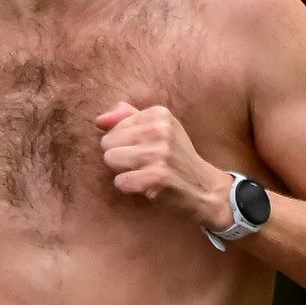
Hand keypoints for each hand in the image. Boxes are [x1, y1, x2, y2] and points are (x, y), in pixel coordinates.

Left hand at [95, 100, 230, 231]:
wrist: (206, 190)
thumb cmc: (177, 159)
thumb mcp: (160, 129)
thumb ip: (128, 117)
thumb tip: (99, 121)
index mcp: (159, 114)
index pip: (114, 126)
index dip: (124, 142)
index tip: (146, 150)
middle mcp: (160, 130)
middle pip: (108, 142)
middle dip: (120, 157)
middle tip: (144, 165)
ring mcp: (159, 154)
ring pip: (111, 159)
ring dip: (124, 172)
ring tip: (144, 174)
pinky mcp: (157, 178)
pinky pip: (120, 181)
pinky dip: (130, 188)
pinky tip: (147, 187)